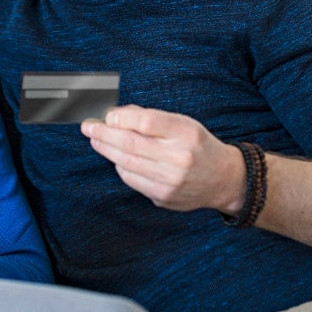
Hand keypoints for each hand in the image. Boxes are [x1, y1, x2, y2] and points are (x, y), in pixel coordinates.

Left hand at [81, 105, 244, 214]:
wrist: (223, 179)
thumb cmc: (198, 146)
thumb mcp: (183, 123)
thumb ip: (151, 118)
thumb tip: (117, 115)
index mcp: (186, 133)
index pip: (147, 123)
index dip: (122, 118)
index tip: (107, 115)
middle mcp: (179, 158)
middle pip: (131, 144)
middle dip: (104, 134)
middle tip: (88, 127)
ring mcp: (171, 180)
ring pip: (127, 163)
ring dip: (106, 150)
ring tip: (96, 140)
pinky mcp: (163, 196)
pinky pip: (132, 180)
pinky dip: (120, 167)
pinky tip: (116, 159)